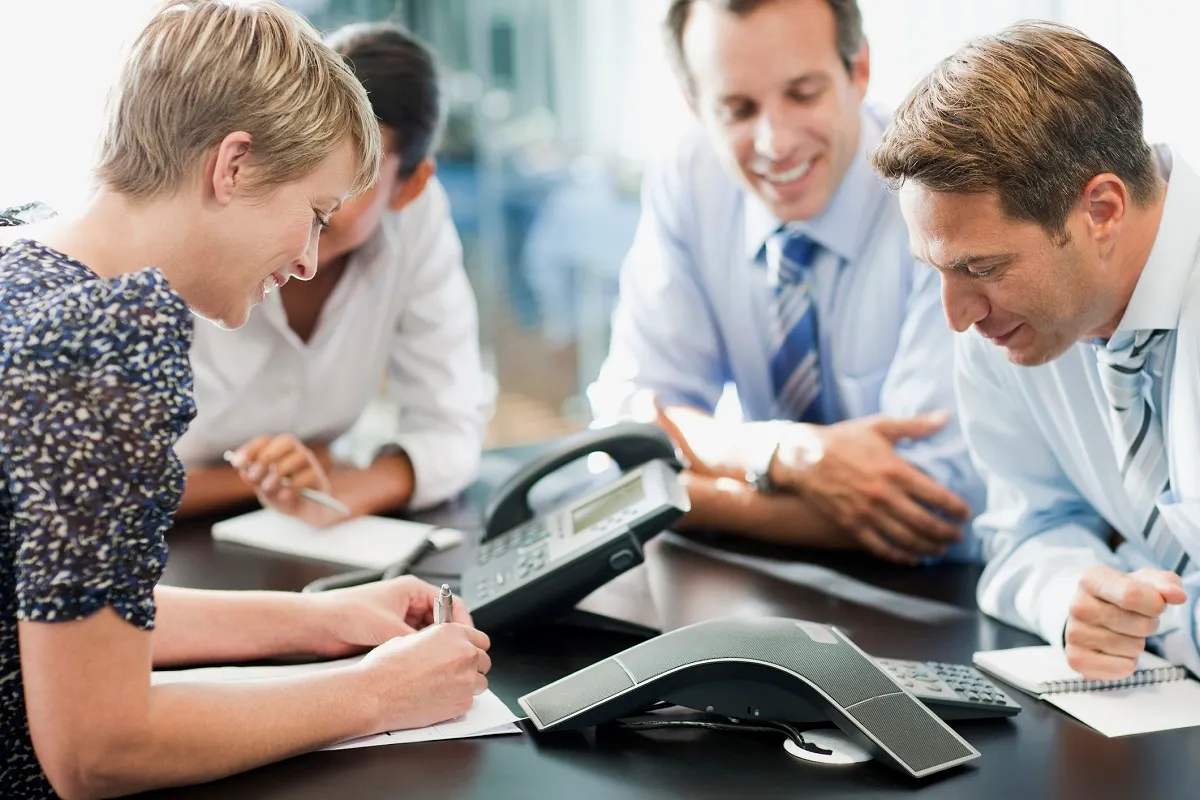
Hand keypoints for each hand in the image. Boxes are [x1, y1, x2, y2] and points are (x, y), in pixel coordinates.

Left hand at [230, 434, 342, 525]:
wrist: (303, 512)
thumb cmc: (281, 495)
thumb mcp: (263, 488)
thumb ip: (254, 480)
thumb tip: (244, 471)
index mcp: (278, 450)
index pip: (265, 441)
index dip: (250, 449)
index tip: (237, 463)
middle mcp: (296, 451)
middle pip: (286, 441)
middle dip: (267, 457)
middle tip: (254, 476)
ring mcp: (309, 463)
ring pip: (299, 456)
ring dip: (280, 472)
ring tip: (269, 488)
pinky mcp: (318, 478)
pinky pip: (308, 476)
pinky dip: (293, 486)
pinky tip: (284, 496)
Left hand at [311, 575, 474, 657]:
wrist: (317, 625)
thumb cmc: (346, 612)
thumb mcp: (389, 627)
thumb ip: (417, 640)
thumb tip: (438, 653)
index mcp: (413, 590)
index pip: (451, 603)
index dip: (462, 622)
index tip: (466, 640)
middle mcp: (408, 603)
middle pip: (442, 621)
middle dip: (448, 638)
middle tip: (452, 656)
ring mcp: (400, 619)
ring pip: (428, 636)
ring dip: (432, 648)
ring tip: (435, 662)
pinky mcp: (391, 635)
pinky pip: (414, 645)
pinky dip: (418, 654)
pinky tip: (419, 665)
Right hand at [356, 623, 491, 730]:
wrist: (375, 695)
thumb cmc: (386, 667)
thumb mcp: (410, 639)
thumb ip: (435, 641)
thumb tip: (441, 646)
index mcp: (452, 633)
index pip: (481, 639)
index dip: (473, 647)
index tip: (468, 653)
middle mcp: (464, 654)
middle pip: (484, 660)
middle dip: (471, 666)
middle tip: (454, 673)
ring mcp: (466, 680)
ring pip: (480, 682)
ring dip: (467, 684)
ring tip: (445, 688)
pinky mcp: (462, 703)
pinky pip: (469, 701)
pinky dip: (458, 701)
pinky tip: (439, 700)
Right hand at [772, 412, 969, 564]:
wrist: (803, 458)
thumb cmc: (842, 440)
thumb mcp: (879, 426)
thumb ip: (914, 425)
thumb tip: (945, 417)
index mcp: (895, 470)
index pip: (936, 496)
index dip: (955, 508)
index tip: (965, 514)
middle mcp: (884, 496)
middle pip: (925, 523)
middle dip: (947, 533)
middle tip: (958, 536)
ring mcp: (867, 514)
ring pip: (906, 540)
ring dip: (928, 548)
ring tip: (940, 549)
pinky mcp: (852, 525)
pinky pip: (880, 547)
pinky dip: (899, 556)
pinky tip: (912, 558)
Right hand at [1065, 566, 1186, 679]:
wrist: (1093, 615)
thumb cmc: (1123, 596)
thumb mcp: (1145, 582)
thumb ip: (1166, 583)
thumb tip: (1177, 595)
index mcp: (1091, 580)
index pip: (1132, 595)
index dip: (1155, 604)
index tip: (1156, 603)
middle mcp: (1076, 605)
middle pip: (1138, 625)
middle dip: (1148, 624)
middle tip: (1135, 619)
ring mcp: (1073, 634)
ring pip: (1132, 648)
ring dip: (1137, 643)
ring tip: (1123, 633)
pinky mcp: (1076, 659)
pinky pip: (1123, 668)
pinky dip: (1128, 662)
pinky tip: (1115, 650)